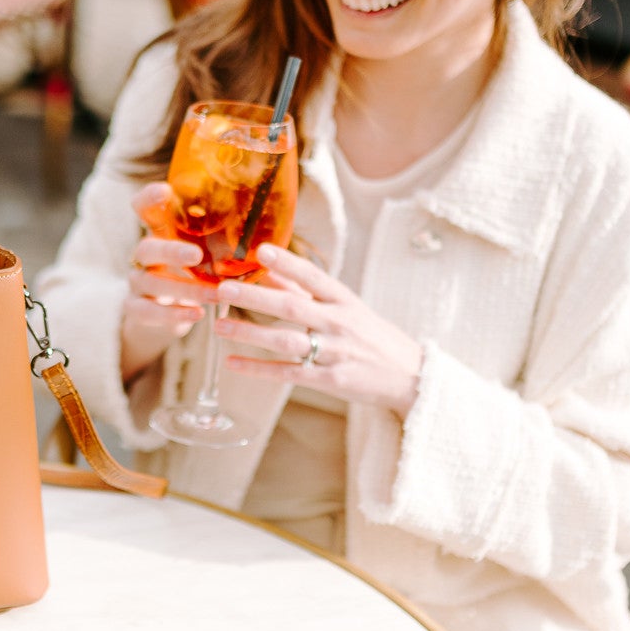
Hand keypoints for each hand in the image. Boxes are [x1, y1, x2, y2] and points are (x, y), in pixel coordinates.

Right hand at [119, 181, 212, 381]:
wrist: (163, 314)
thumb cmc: (194, 274)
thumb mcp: (205, 253)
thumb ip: (224, 239)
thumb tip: (273, 224)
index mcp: (161, 233)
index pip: (145, 207)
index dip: (150, 197)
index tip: (165, 191)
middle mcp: (145, 255)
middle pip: (147, 247)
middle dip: (172, 250)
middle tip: (196, 255)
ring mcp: (138, 282)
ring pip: (151, 282)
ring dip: (185, 289)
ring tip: (216, 295)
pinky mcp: (136, 308)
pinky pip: (147, 311)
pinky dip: (172, 314)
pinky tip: (196, 315)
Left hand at [213, 243, 423, 415]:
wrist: (411, 376)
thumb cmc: (373, 337)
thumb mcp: (347, 308)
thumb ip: (307, 292)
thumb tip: (270, 271)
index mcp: (344, 300)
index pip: (313, 277)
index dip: (287, 263)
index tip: (261, 250)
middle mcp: (339, 323)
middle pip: (292, 307)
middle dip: (255, 298)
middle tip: (223, 289)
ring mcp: (335, 353)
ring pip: (286, 341)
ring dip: (250, 333)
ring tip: (219, 326)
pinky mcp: (331, 380)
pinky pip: (288, 373)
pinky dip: (259, 368)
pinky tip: (233, 363)